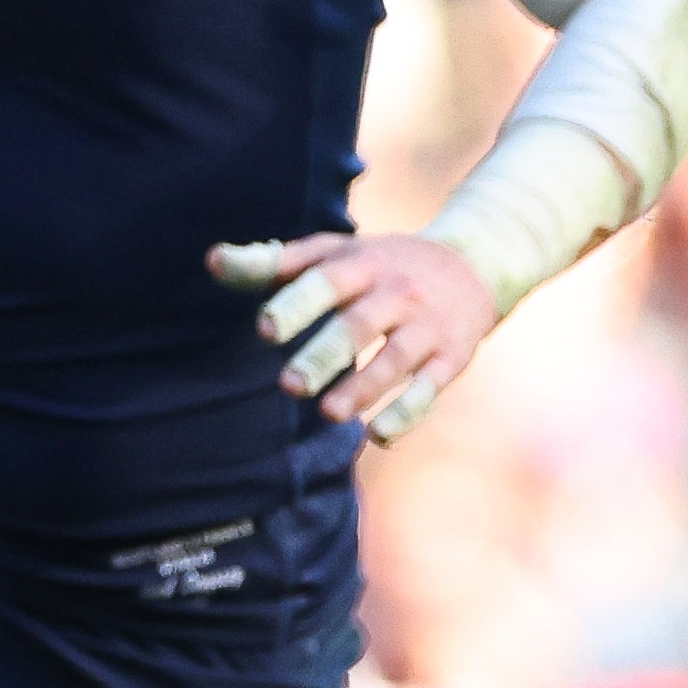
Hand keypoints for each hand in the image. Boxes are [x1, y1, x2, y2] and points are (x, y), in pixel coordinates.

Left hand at [207, 231, 498, 443]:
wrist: (476, 265)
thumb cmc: (382, 264)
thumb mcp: (336, 252)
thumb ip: (273, 262)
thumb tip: (212, 263)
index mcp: (363, 263)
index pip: (326, 282)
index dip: (297, 304)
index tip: (265, 329)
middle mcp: (398, 293)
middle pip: (359, 326)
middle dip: (324, 355)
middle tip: (289, 386)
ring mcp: (428, 327)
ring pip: (395, 361)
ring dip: (363, 388)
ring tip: (329, 414)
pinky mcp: (452, 358)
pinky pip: (430, 388)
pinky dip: (407, 413)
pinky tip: (379, 435)